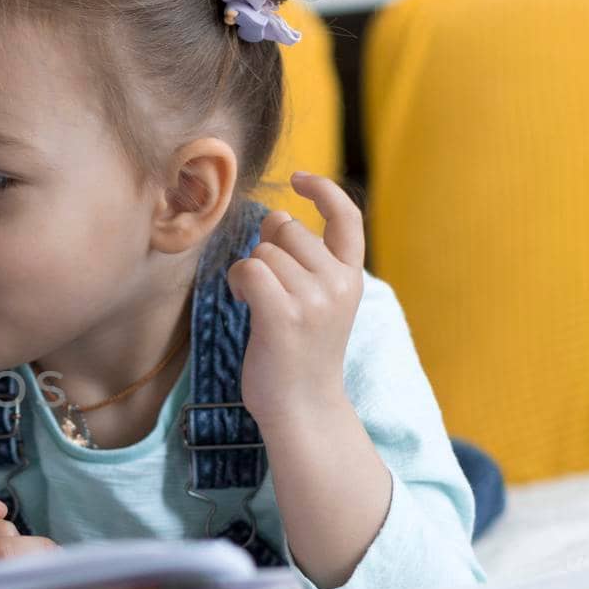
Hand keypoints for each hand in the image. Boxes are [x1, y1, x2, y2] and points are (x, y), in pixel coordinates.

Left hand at [225, 173, 365, 428]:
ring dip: (247, 273)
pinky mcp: (283, 316)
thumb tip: (275, 220)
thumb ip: (310, 264)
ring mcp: (313, 300)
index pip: (347, 217)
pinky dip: (237, 283)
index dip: (322, 190)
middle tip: (268, 290)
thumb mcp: (321, 305)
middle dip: (266, 250)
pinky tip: (243, 304)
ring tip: (257, 305)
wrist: (303, 410)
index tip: (300, 179)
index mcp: (351, 278)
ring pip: (262, 251)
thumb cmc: (300, 356)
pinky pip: (248, 270)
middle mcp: (338, 283)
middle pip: (284, 230)